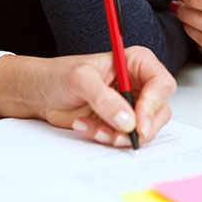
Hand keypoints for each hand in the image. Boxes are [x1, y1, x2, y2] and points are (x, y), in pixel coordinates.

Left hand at [0, 46, 175, 147]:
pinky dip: (108, 139)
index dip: (154, 103)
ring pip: (144, 128)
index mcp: (134, 62)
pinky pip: (124, 138)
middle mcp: (137, 83)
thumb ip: (104, 98)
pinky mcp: (119, 123)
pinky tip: (87, 128)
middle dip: (140, 126)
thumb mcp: (80, 78)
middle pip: (159, 110)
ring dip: (119, 135)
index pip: (160, 82)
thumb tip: (126, 119)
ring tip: (94, 129)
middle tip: (119, 135)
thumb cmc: (59, 75)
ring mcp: (129, 105)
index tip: (139, 122)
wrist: (41, 93)